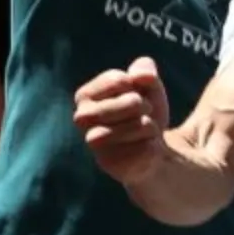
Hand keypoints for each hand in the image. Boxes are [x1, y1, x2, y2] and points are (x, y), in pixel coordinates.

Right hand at [71, 57, 170, 185]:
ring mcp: (93, 141)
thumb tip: (142, 75)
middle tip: (141, 114)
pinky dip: (151, 143)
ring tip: (142, 131)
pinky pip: (144, 146)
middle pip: (132, 101)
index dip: (137, 85)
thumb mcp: (149, 86)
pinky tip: (141, 147)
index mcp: (86, 95)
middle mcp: (82, 117)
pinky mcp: (109, 162)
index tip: (134, 94)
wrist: (150, 148)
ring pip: (139, 124)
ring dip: (150, 125)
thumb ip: (146, 72)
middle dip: (146, 106)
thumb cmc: (144, 113)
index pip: (120, 79)